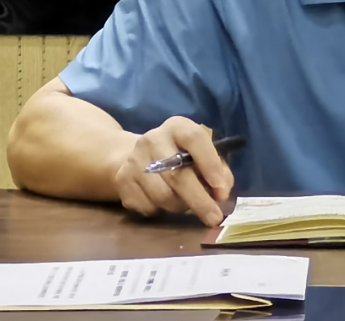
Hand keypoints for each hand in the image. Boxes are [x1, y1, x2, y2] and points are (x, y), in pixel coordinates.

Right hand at [114, 117, 234, 226]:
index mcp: (177, 126)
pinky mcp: (123, 180)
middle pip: (177, 174)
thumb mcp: (203, 155)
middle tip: (214, 218)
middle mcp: (153, 139)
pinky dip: (161, 211)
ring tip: (186, 204)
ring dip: (180, 206)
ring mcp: (134, 159)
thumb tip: (220, 193)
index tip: (221, 190)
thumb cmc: (181, 157)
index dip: (210, 164)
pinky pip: (148, 206)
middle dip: (199, 199)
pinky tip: (164, 202)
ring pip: (162, 195)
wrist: (139, 158)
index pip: (195, 139)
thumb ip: (219, 170)